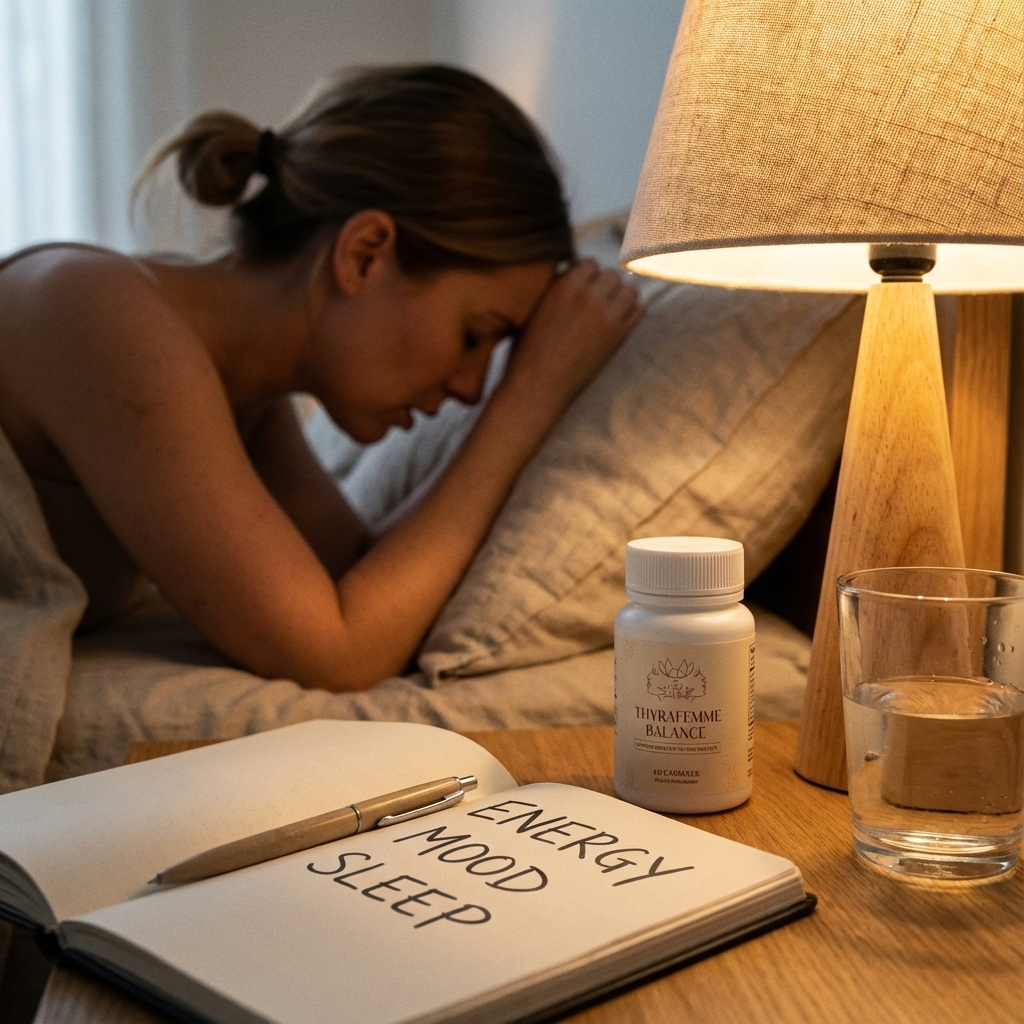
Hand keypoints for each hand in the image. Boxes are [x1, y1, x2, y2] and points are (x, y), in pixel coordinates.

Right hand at [500, 259, 642, 416]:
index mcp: (566, 286)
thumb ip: (556, 288)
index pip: (590, 264)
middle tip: (596, 302)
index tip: (583, 288)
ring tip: (610, 310)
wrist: (538, 388)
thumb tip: (569, 273)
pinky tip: (619, 321)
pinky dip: (632, 313)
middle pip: (612, 276)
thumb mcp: (534, 309)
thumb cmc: (527, 351)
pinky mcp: (619, 337)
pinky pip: (639, 312)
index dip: (587, 275)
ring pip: (630, 290)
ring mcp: (609, 317)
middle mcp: (591, 297)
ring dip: (621, 297)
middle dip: (605, 286)